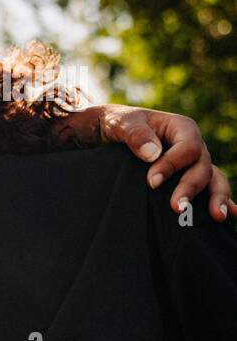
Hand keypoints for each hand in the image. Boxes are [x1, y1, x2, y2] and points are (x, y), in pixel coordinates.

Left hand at [90, 104, 235, 221]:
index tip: (152, 182)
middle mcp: (193, 146)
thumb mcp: (123, 123)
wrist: (115, 131)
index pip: (187, 148)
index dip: (172, 165)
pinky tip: (229, 214)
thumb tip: (152, 154)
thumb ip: (136, 135)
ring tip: (216, 217)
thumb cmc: (121, 124)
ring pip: (212, 179)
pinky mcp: (188, 177)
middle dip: (190, 188)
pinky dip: (221, 200)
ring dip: (215, 197)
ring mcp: (194, 163)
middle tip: (177, 208)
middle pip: (201, 167)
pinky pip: (210, 188)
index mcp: (181, 128)